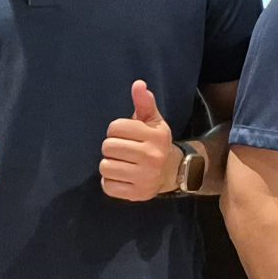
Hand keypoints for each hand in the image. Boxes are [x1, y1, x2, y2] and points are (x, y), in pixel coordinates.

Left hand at [101, 81, 178, 201]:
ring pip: (105, 167)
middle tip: (123, 151)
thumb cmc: (155, 142)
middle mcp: (152, 156)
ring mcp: (145, 177)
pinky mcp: (137, 194)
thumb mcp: (153, 121)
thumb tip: (139, 84)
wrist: (172, 172)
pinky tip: (122, 177)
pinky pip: (108, 186)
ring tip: (122, 164)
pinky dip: (110, 182)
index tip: (126, 135)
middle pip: (108, 147)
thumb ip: (144, 102)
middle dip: (112, 148)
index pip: (115, 127)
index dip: (116, 130)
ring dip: (109, 165)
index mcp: (154, 136)